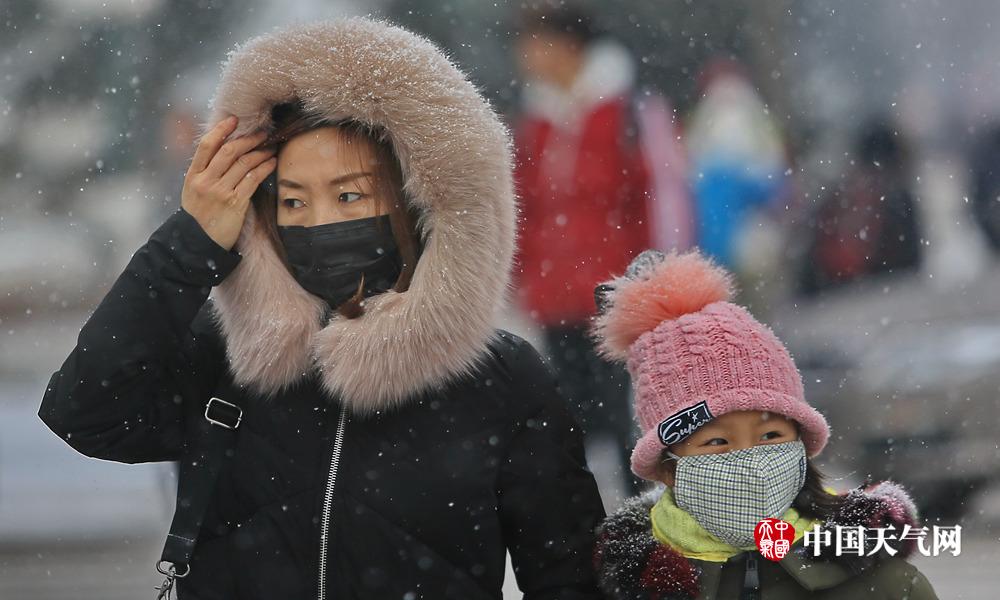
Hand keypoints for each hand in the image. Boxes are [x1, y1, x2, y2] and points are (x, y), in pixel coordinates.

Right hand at [180, 116, 275, 250]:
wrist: (198, 242)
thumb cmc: (200, 215)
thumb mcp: (194, 190)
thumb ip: (206, 171)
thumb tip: (224, 150)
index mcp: (193, 175)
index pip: (206, 145)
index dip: (221, 130)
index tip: (234, 120)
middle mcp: (205, 181)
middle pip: (229, 151)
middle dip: (248, 139)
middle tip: (263, 133)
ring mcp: (220, 192)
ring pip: (243, 164)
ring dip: (260, 153)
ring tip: (271, 147)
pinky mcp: (234, 203)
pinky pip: (252, 180)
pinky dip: (264, 168)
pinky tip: (272, 163)